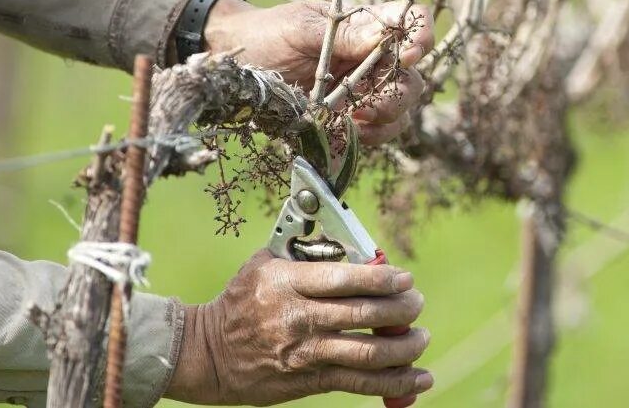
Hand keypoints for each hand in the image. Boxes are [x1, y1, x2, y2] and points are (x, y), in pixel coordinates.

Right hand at [165, 251, 432, 405]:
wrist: (207, 353)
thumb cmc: (241, 300)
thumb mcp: (264, 264)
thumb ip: (305, 252)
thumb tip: (352, 245)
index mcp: (288, 282)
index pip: (345, 279)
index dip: (383, 278)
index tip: (405, 278)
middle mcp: (299, 318)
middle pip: (364, 314)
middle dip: (401, 309)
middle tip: (417, 304)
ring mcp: (304, 353)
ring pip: (367, 353)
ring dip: (404, 347)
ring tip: (421, 338)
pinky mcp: (308, 381)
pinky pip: (359, 383)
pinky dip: (395, 382)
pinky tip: (419, 377)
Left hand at [203, 0, 433, 144]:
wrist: (236, 69)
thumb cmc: (268, 36)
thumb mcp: (301, 29)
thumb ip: (343, 34)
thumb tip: (385, 34)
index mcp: (365, 26)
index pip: (412, 22)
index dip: (420, 36)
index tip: (409, 53)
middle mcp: (372, 59)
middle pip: (413, 75)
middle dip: (400, 91)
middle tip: (371, 103)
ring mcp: (364, 90)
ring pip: (401, 108)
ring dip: (387, 117)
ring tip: (357, 119)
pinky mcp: (351, 119)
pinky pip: (380, 132)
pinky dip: (372, 136)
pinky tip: (350, 131)